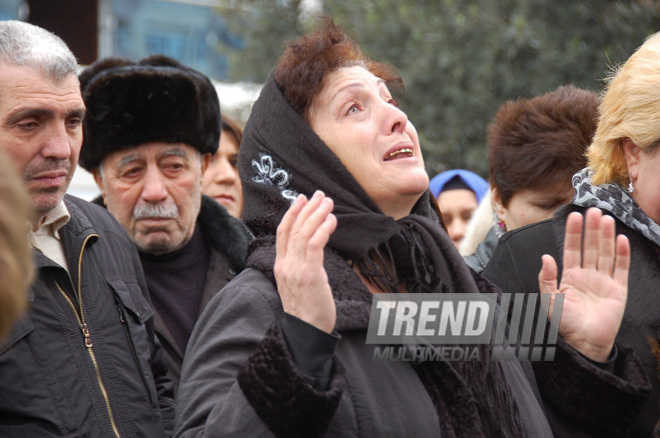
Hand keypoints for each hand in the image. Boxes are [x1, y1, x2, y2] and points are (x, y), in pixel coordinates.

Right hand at [274, 191, 337, 333]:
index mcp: (280, 267)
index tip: (302, 200)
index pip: (282, 234)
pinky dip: (323, 229)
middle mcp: (285, 265)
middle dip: (307, 209)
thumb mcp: (299, 284)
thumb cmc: (307, 310)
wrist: (307, 332)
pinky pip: (315, 245)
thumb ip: (302, 266)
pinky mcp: (310, 275)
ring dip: (317, 215)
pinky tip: (332, 220)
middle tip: (319, 195)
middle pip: (294, 229)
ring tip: (328, 203)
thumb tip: (314, 250)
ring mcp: (295, 270)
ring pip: (304, 234)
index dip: (291, 214)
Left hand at [538, 207, 629, 361]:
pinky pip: (621, 268)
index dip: (574, 233)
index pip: (572, 250)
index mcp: (570, 277)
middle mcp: (587, 276)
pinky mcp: (619, 290)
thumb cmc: (564, 325)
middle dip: (591, 229)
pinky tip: (621, 239)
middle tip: (593, 211)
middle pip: (590, 247)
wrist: (584, 344)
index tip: (574, 216)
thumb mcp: (549, 301)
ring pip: (605, 253)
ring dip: (606, 236)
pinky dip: (622, 254)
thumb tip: (545, 257)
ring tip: (606, 219)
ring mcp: (604, 281)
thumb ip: (546, 279)